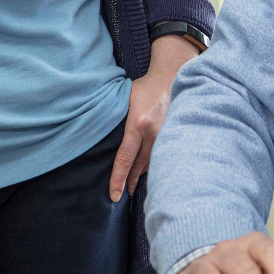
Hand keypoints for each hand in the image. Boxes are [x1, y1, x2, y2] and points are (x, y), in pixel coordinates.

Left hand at [109, 33, 199, 199]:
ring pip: (151, 163)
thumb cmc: (143, 88)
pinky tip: (147, 173)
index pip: (125, 158)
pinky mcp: (174, 135)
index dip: (118, 178)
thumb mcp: (123, 98)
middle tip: (121, 196)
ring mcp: (166, 135)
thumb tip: (99, 138)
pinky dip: (153, 166)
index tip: (114, 195)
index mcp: (138, 124)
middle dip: (129, 182)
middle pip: (139, 166)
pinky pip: (161, 156)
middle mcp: (153, 133)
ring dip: (140, 176)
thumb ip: (115, 119)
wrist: (171, 77)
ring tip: (131, 187)